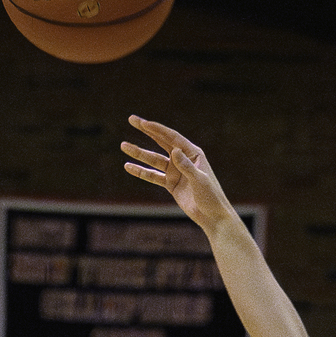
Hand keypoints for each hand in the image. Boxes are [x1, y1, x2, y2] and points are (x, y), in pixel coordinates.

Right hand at [121, 118, 235, 233]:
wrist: (212, 216)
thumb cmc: (211, 197)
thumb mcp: (199, 180)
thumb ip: (186, 166)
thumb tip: (174, 150)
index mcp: (193, 153)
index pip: (172, 137)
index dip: (157, 129)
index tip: (143, 123)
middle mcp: (183, 159)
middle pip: (161, 141)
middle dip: (146, 131)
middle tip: (132, 120)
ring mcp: (176, 171)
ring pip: (154, 159)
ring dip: (139, 153)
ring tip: (123, 146)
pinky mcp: (171, 184)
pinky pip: (153, 176)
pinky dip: (141, 172)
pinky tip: (128, 166)